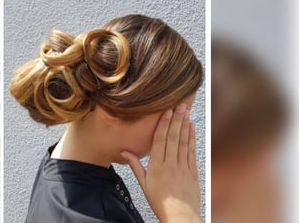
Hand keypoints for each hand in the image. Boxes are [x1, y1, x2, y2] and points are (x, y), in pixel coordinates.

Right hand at [120, 104, 201, 222]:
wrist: (180, 217)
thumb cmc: (160, 202)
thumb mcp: (143, 184)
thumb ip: (135, 166)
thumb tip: (124, 151)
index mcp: (157, 167)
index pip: (160, 141)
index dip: (164, 125)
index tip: (166, 112)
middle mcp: (171, 165)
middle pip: (174, 138)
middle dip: (176, 120)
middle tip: (179, 105)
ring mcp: (183, 168)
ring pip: (184, 143)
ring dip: (185, 126)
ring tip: (186, 112)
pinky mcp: (193, 172)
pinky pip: (192, 152)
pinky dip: (192, 139)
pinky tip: (192, 129)